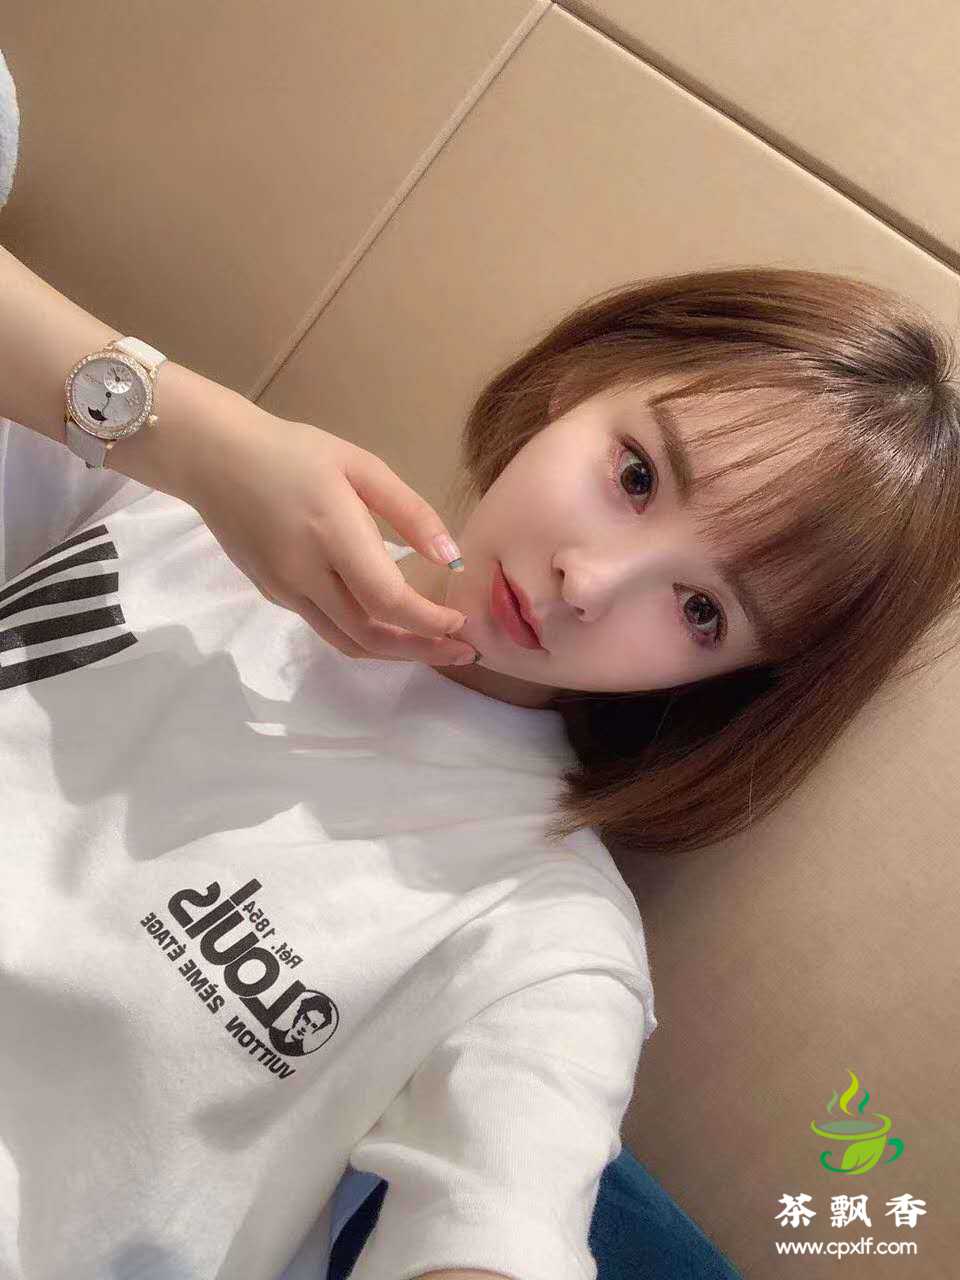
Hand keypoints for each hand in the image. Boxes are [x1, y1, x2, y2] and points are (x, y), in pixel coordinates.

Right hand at [178, 408, 477, 664]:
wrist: (213, 458)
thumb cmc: (294, 452)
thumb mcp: (360, 465)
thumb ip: (410, 512)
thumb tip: (451, 557)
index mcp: (332, 534)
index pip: (387, 599)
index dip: (429, 622)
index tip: (462, 623)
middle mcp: (306, 573)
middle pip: (370, 636)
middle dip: (422, 651)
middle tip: (462, 651)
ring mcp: (286, 591)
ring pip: (347, 642)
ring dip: (394, 653)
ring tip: (434, 648)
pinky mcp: (275, 596)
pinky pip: (327, 628)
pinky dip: (366, 636)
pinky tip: (391, 624)